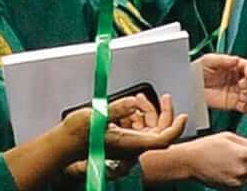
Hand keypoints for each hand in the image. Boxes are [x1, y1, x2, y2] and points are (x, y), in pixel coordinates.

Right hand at [60, 92, 183, 160]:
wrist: (63, 144)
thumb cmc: (76, 134)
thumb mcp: (95, 117)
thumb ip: (116, 109)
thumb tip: (133, 102)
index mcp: (130, 143)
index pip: (163, 139)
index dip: (176, 128)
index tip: (183, 116)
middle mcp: (131, 146)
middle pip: (159, 134)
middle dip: (164, 115)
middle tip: (166, 100)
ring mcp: (126, 144)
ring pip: (148, 131)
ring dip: (150, 115)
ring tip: (143, 99)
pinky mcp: (119, 141)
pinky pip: (138, 131)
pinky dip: (139, 118)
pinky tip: (131, 108)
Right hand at [159, 132, 246, 187]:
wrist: (187, 161)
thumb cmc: (205, 146)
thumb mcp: (227, 136)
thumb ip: (246, 142)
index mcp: (244, 155)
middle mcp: (243, 170)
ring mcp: (237, 180)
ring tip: (245, 164)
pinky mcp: (231, 188)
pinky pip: (243, 183)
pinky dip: (242, 177)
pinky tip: (235, 170)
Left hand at [196, 53, 246, 113]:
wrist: (187, 86)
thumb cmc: (196, 70)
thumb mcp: (207, 61)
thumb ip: (222, 59)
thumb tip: (236, 60)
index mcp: (233, 67)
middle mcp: (236, 79)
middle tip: (241, 85)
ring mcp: (235, 92)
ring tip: (240, 95)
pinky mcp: (232, 103)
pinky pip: (246, 107)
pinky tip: (244, 106)